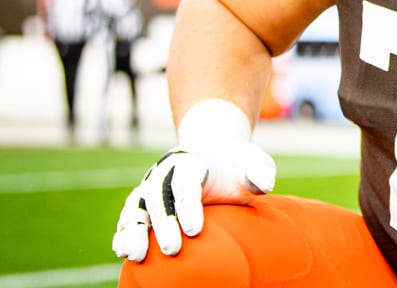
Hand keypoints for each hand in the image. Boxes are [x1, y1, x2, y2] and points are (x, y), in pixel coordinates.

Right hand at [111, 100, 276, 261]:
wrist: (214, 153)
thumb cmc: (236, 165)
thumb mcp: (253, 162)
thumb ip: (259, 172)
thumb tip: (262, 186)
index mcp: (192, 161)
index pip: (187, 184)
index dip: (189, 207)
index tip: (194, 232)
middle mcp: (166, 171)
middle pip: (159, 197)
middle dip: (164, 225)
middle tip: (173, 251)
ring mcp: (151, 184)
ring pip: (137, 206)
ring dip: (133, 231)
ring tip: (134, 256)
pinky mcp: (143, 199)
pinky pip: (129, 215)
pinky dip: (124, 231)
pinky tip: (122, 251)